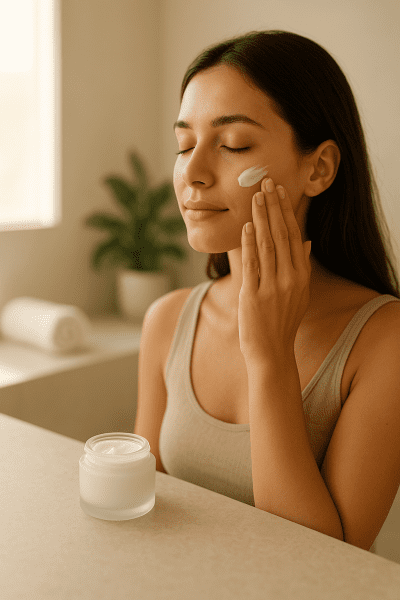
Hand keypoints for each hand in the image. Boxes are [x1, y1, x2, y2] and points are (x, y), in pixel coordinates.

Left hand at [238, 177, 311, 366]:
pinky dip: (249, 244)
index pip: (294, 235)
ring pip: (267, 245)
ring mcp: (272, 287)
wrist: (271, 351)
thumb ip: (301, 265)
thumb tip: (306, 239)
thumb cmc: (282, 321)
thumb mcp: (299, 293)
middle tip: (266, 182)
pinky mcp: (253, 296)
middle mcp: (289, 279)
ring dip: (261, 218)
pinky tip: (247, 226)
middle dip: (273, 206)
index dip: (286, 211)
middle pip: (282, 235)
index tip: (280, 191)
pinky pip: (252, 264)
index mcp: (301, 276)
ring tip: (255, 197)